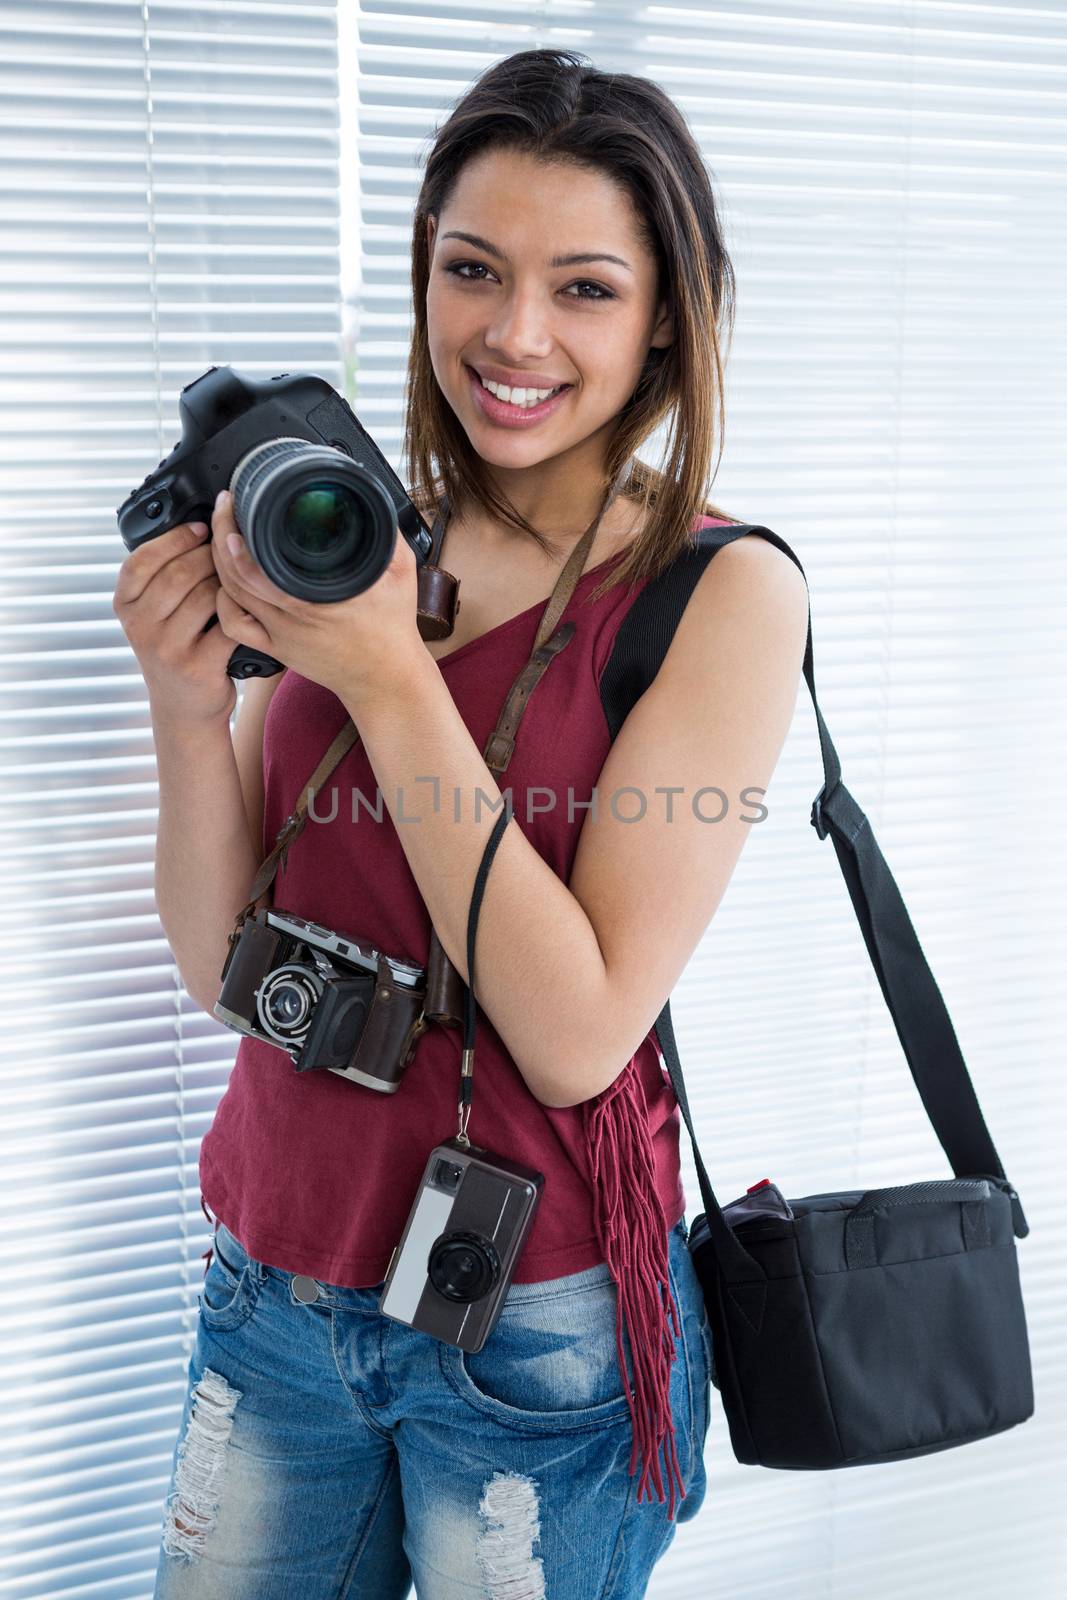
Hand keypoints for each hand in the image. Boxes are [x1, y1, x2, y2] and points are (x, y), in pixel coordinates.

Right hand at [113, 519, 239, 725]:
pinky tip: (246, 605)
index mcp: (124, 605)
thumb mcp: (150, 613)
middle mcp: (140, 627)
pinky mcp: (198, 666)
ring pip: (204, 596)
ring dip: (227, 581)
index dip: (174, 538)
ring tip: (237, 577)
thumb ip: (159, 577)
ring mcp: (167, 649)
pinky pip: (226, 624)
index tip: (201, 528)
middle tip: (228, 551)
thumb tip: (196, 523)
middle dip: (209, 556)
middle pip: (178, 574)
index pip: (140, 561)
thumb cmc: (175, 648)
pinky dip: (240, 610)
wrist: (183, 707)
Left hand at [208, 490, 423, 701]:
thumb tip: (374, 501)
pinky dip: (222, 602)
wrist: (385, 678)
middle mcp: (294, 615)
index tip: (235, 503)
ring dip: (218, 564)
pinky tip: (224, 584)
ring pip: (230, 595)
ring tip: (222, 536)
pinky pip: (234, 626)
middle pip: (236, 572)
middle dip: (221, 535)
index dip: (237, 530)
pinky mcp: (276, 650)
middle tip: (223, 509)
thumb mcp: (401, 574)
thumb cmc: (393, 627)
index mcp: (319, 595)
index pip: (261, 560)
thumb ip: (388, 537)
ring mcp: (281, 635)